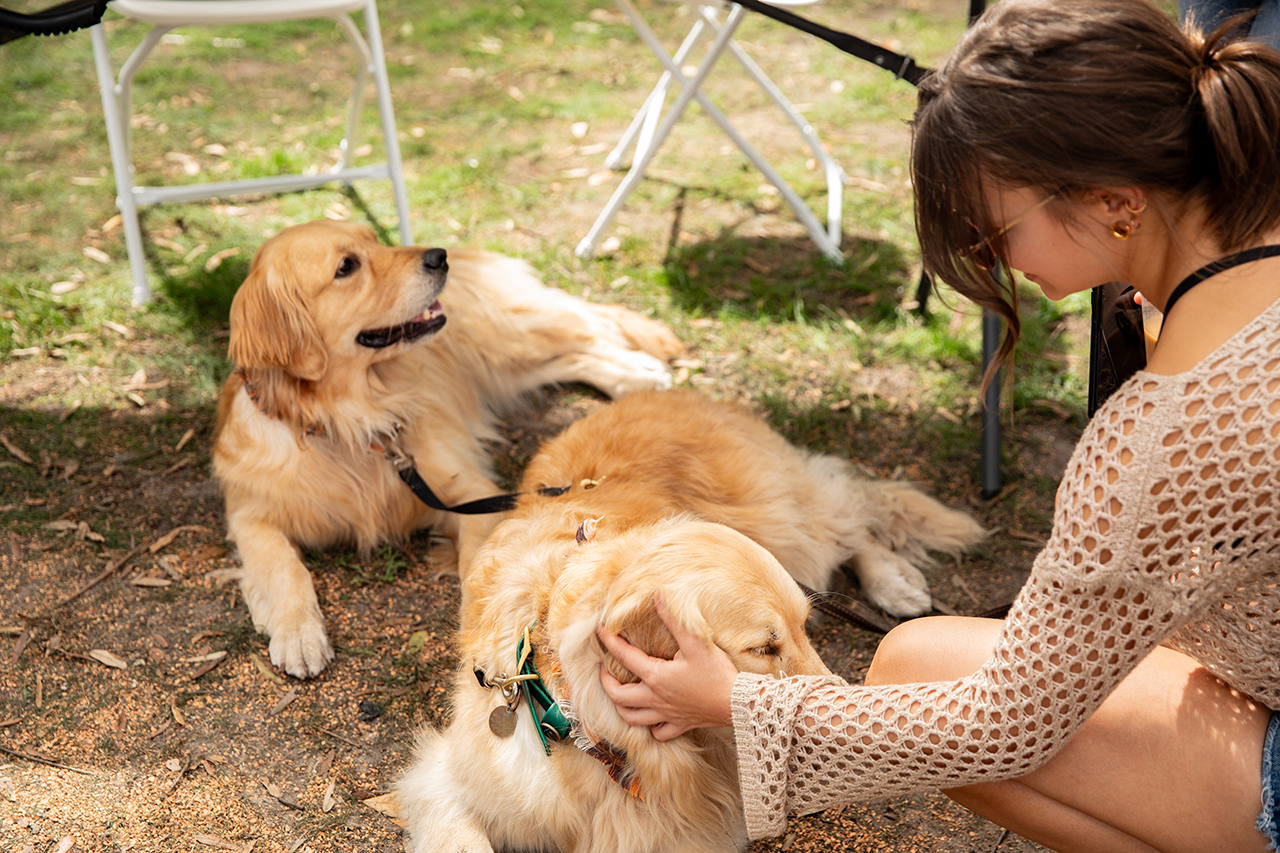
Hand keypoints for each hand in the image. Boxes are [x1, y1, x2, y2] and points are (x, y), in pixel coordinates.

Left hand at [596, 593, 739, 740]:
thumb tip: (657, 597)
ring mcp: (667, 715)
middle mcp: (656, 698)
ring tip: (619, 694)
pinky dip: (650, 727)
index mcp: (656, 677)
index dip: (609, 642)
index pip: (624, 657)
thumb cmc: (718, 673)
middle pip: (619, 696)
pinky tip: (652, 717)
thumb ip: (673, 620)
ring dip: (621, 707)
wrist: (740, 704)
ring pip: (633, 718)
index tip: (600, 631)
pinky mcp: (681, 725)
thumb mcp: (696, 643)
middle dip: (606, 682)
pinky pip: (658, 732)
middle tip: (604, 669)